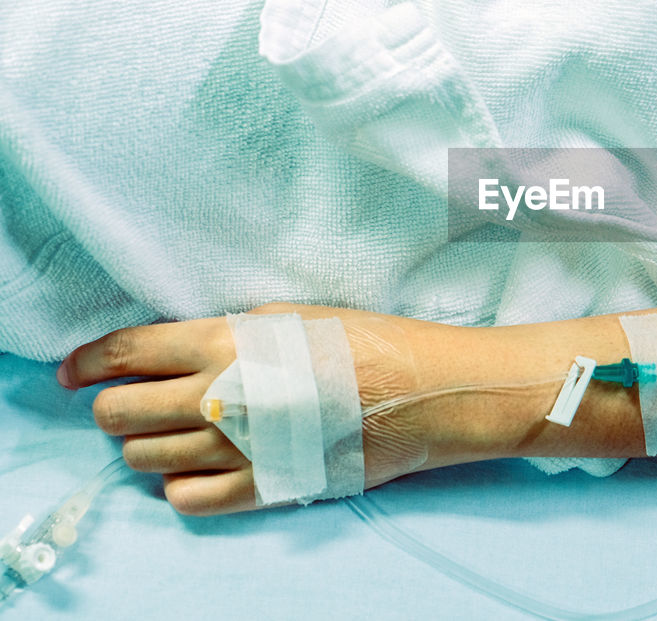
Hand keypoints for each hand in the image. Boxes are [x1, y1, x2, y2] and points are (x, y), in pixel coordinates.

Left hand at [56, 304, 519, 515]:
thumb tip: (178, 349)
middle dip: (111, 406)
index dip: (87, 361)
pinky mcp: (265, 484)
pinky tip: (193, 469)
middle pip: (120, 411)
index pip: (126, 352)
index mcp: (224, 343)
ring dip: (143, 444)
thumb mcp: (291, 315)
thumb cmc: (367, 341)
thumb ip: (227, 331)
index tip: (73, 371)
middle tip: (126, 403)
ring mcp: (239, 447)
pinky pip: (190, 499)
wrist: (424, 390)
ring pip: (145, 457)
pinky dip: (177, 485)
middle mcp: (220, 396)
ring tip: (168, 432)